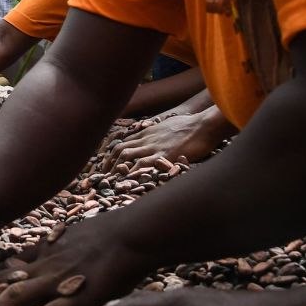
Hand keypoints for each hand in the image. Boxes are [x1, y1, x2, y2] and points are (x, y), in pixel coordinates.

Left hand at [0, 215, 149, 305]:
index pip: (3, 272)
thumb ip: (44, 249)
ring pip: (22, 297)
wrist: (129, 234)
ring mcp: (62, 280)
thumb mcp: (64, 236)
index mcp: (41, 256)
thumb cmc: (101, 234)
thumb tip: (23, 257)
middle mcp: (45, 267)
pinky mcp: (84, 294)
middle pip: (4, 285)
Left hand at [100, 111, 222, 172]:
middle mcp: (146, 139)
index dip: (111, 154)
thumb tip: (154, 138)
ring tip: (108, 181)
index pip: (122, 142)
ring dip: (115, 168)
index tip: (104, 164)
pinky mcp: (164, 155)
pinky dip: (132, 172)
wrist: (204, 125)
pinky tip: (126, 181)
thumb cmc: (191, 126)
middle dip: (107, 162)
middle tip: (100, 175)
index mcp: (147, 133)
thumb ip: (157, 133)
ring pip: (126, 156)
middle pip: (119, 149)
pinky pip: (143, 164)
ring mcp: (154, 147)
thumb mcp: (167, 126)